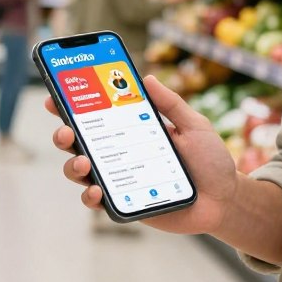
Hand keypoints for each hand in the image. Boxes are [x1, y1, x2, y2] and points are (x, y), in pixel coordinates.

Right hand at [49, 74, 238, 234]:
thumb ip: (171, 104)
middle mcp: (119, 153)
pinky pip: (97, 200)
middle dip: (63, 134)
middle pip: (79, 142)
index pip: (96, 115)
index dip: (71, 105)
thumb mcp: (194, 125)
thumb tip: (147, 77)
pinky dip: (90, 195)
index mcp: (131, 129)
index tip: (56, 95)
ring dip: (73, 165)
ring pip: (81, 171)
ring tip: (84, 162)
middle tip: (66, 131)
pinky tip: (96, 190)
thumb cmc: (210, 160)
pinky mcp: (124, 203)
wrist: (225, 200)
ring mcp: (119, 179)